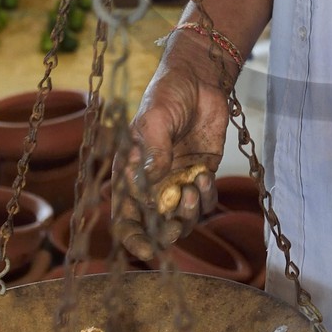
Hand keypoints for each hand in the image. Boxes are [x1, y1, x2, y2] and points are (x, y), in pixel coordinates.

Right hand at [112, 42, 229, 261]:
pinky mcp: (201, 175)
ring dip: (190, 214)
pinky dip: (206, 198)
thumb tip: (153, 180)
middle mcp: (153, 184)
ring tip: (194, 185)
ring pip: (183, 219)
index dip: (132, 238)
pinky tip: (204, 176)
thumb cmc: (167, 94)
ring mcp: (178, 181)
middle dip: (167, 233)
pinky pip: (205, 202)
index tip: (146, 251)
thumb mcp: (155, 118)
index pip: (125, 216)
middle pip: (155, 226)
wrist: (199, 79)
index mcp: (130, 174)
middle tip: (176, 224)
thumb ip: (154, 150)